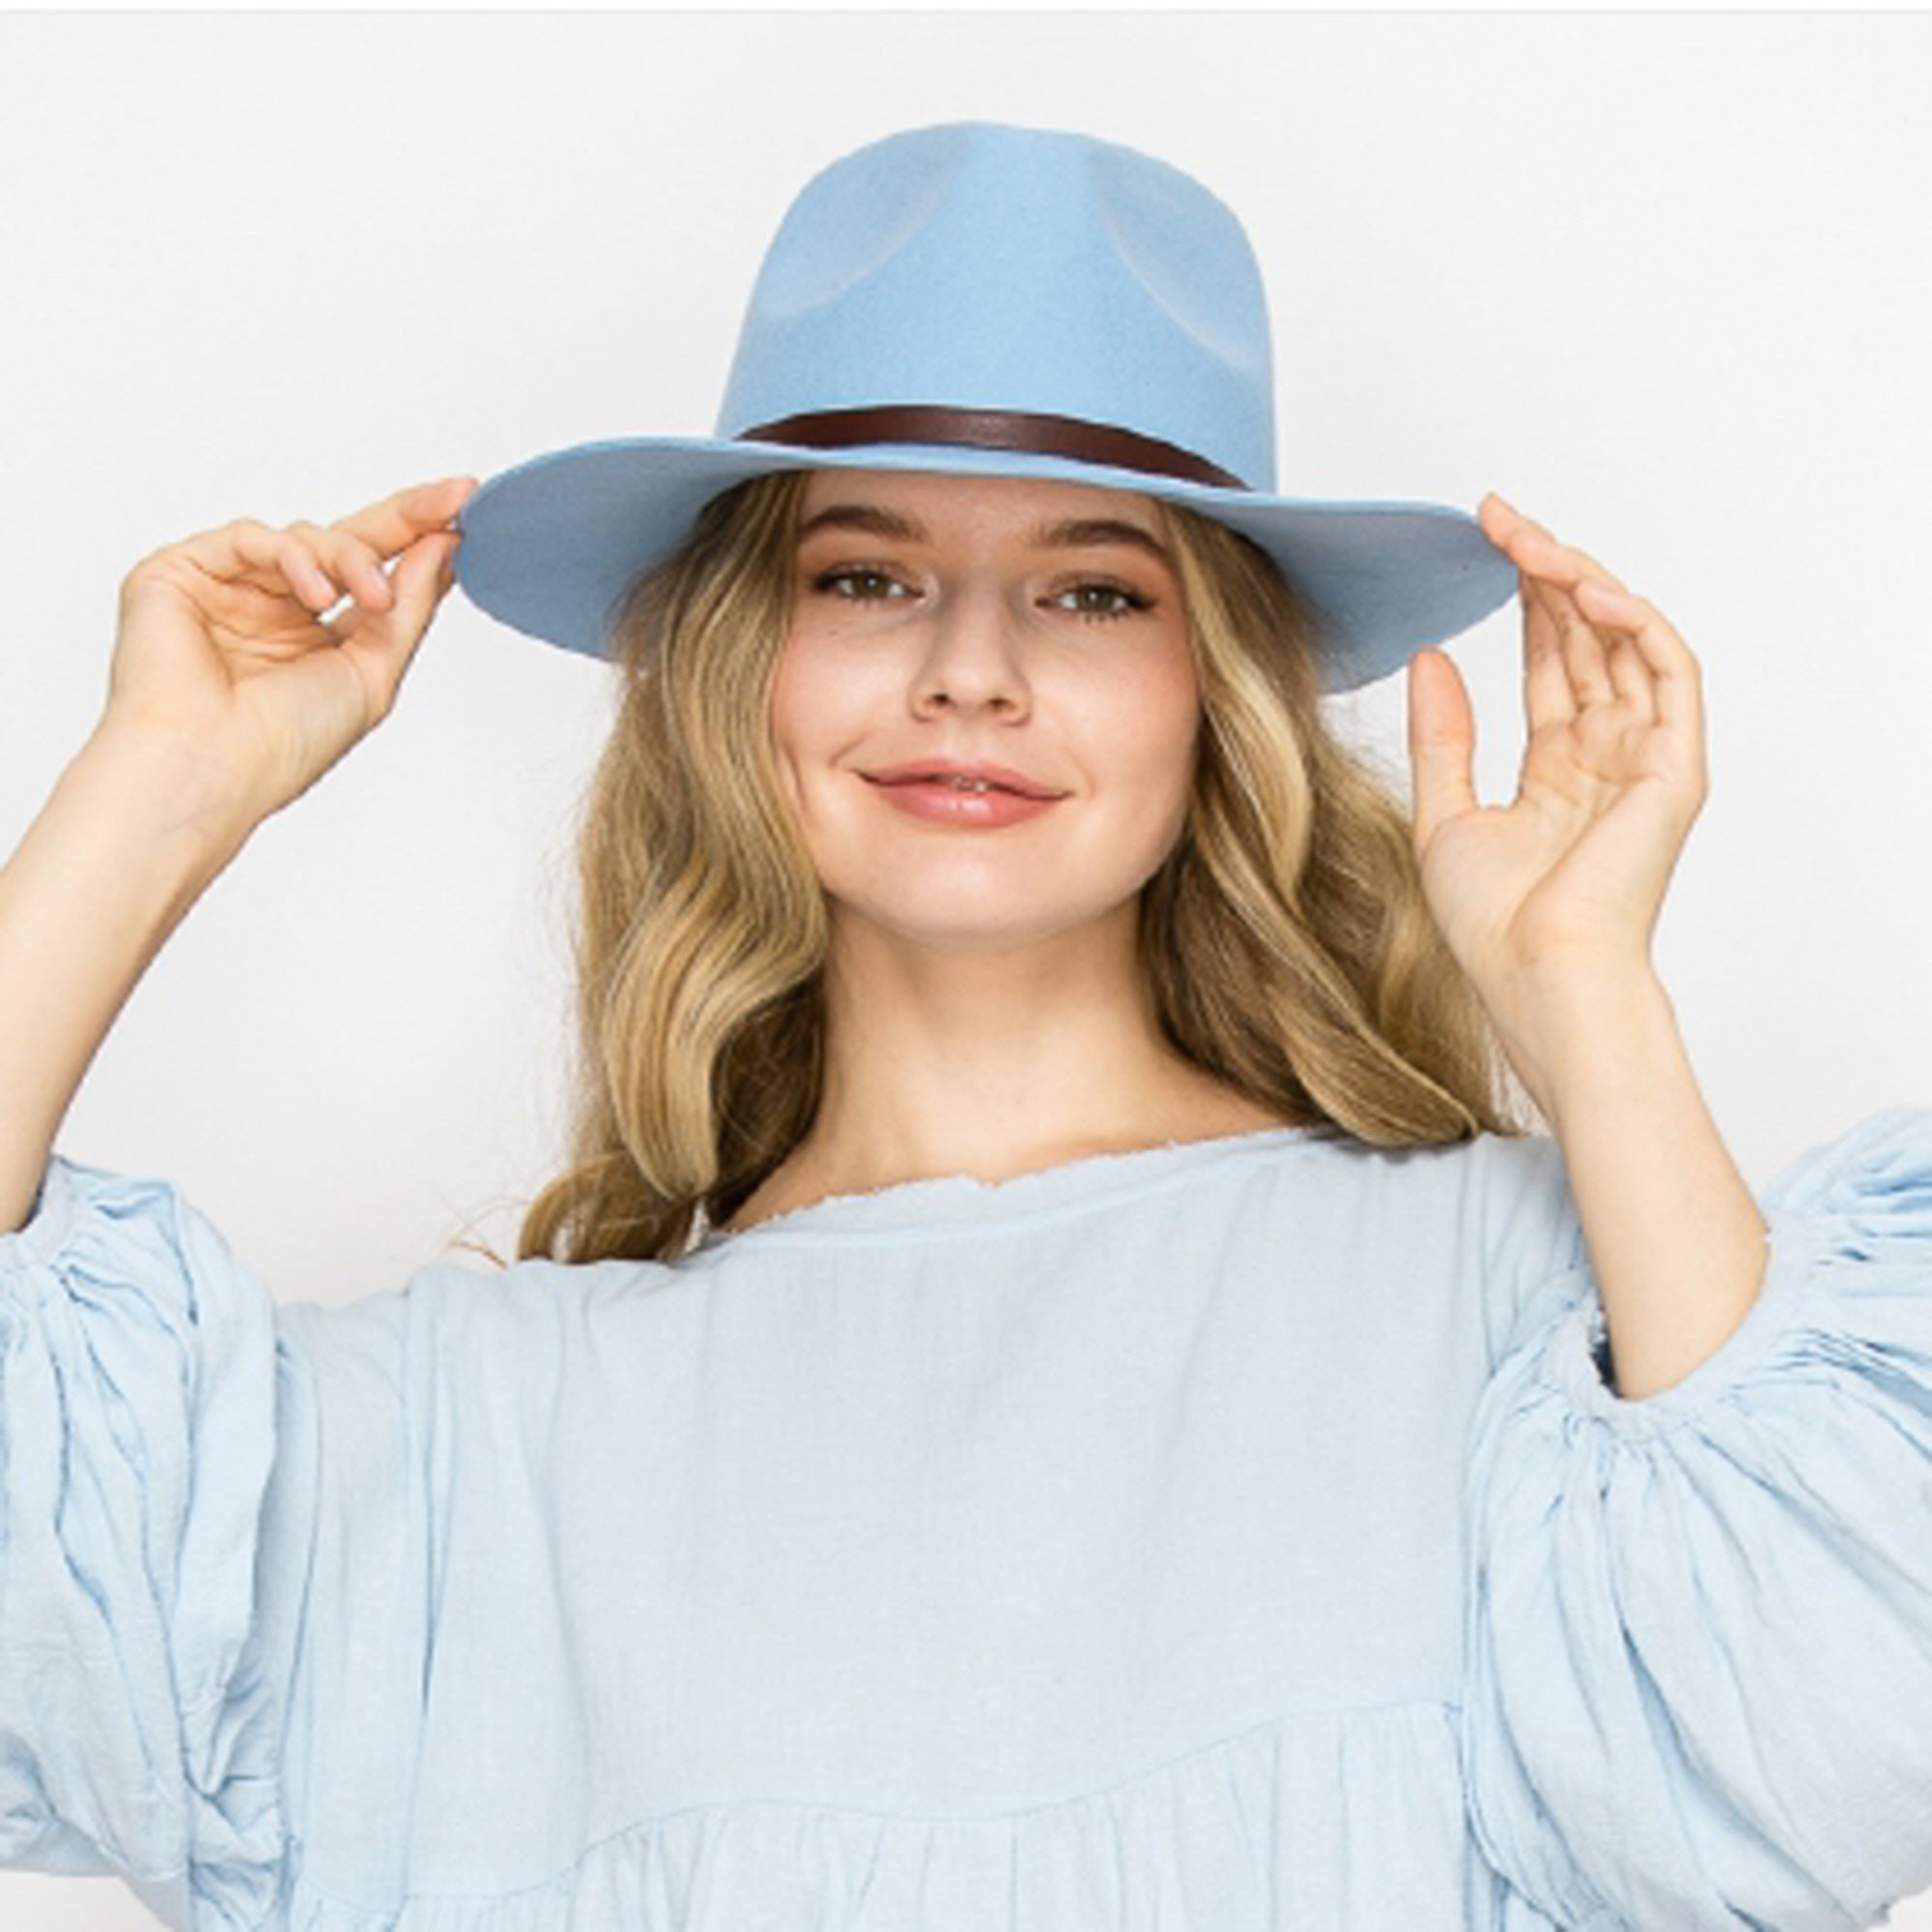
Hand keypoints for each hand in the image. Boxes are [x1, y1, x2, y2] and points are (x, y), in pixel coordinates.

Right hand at [103, 475, 477, 828]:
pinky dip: (292, 556)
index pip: (373, 573)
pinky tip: (315, 593)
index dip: (418, 540)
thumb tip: (443, 547)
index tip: (466, 510)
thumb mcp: (374, 673)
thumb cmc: (283, 744)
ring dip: (351, 558)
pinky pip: (250, 539)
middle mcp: (273, 607)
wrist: (212, 769)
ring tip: (374, 597)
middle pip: (346, 540)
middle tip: (451, 502)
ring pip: (306, 537)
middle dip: (404, 518)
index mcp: (316, 636)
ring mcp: (228, 587)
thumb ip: (409, 607)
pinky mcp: (181, 571)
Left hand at [1406, 493, 1707, 1020]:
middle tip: (1497, 517)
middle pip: (1586, 638)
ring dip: (1580, 582)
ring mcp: (1646, 757)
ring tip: (1529, 541)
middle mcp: (1609, 755)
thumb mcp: (1441, 813)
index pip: (1550, 659)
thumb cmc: (1492, 925)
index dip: (1521, 598)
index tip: (1481, 543)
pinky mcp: (1675, 766)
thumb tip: (1429, 656)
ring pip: (1626, 640)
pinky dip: (1633, 622)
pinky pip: (1669, 671)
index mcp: (1560, 768)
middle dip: (1545, 571)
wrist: (1534, 975)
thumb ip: (1442, 734)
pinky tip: (1583, 589)